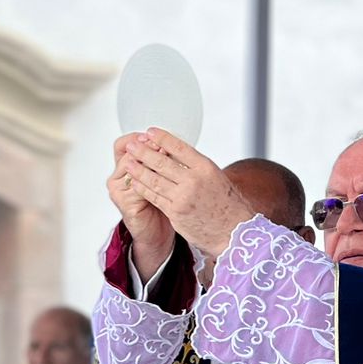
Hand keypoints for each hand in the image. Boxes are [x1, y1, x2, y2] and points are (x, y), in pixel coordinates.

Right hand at [107, 133, 175, 281]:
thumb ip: (161, 160)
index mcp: (123, 167)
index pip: (124, 144)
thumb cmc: (161, 203)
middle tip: (163, 144)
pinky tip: (165, 178)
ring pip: (131, 168)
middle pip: (127, 153)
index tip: (157, 135)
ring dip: (149, 161)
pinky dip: (151, 181)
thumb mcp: (160, 177)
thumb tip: (174, 140)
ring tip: (165, 157)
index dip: (139, 138)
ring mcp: (118, 191)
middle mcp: (117, 177)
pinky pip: (137, 187)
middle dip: (147, 147)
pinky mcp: (125, 204)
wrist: (156, 233)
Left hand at [120, 129, 253, 258]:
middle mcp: (193, 181)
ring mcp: (183, 198)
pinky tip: (135, 181)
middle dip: (143, 152)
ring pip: (154, 180)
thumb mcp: (217, 178)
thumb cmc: (228, 205)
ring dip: (138, 169)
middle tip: (132, 144)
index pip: (179, 147)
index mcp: (205, 168)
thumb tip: (178, 155)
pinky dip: (142, 188)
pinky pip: (154, 197)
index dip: (162, 139)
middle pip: (162, 162)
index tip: (151, 132)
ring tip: (128, 162)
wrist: (234, 232)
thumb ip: (197, 167)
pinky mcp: (175, 213)